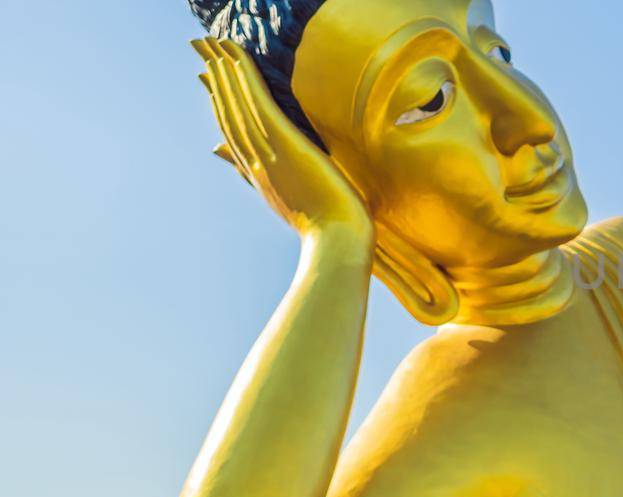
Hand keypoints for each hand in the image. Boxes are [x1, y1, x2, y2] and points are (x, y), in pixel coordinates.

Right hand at [191, 37, 370, 238]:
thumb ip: (264, 182)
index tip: (209, 82)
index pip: (234, 133)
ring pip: (238, 105)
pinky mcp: (283, 142)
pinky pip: (257, 103)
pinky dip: (244, 79)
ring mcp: (267, 151)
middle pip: (229, 114)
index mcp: (261, 175)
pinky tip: (235, 57)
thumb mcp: (290, 201)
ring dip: (224, 71)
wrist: (337, 241)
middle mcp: (257, 161)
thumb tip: (243, 172)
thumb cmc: (327, 226)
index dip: (220, 105)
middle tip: (200, 51)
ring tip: (211, 43)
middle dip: (215, 79)